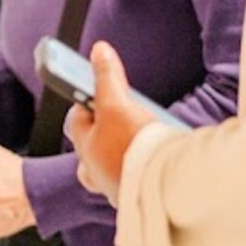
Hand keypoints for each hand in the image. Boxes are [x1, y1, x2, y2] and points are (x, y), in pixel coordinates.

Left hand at [65, 42, 150, 201]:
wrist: (168, 187)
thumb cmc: (135, 147)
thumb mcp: (117, 103)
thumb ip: (107, 77)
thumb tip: (99, 50)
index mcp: (85, 149)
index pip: (77, 118)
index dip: (89, 99)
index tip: (101, 89)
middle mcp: (97, 171)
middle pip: (95, 144)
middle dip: (106, 128)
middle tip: (124, 114)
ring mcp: (118, 185)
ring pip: (114, 162)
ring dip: (125, 148)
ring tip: (146, 135)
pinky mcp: (142, 195)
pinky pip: (137, 177)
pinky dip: (145, 165)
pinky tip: (160, 156)